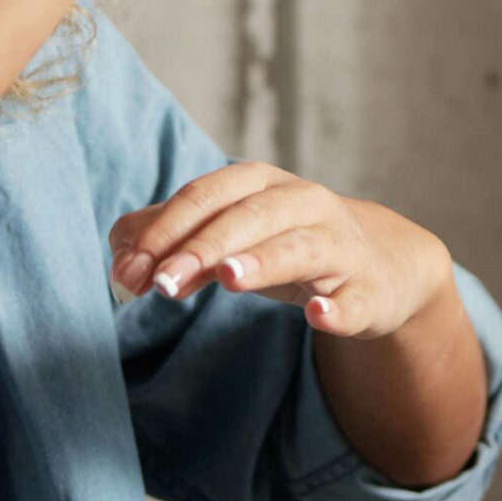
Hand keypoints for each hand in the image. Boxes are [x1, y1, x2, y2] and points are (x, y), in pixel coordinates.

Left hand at [106, 162, 451, 338]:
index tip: (131, 271)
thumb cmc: (285, 244)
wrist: (379, 266)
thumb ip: (169, 240)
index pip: (206, 196)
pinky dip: (337, 308)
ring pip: (300, 248)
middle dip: (201, 248)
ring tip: (229, 278)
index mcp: (260, 184)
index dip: (166, 230)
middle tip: (160, 284)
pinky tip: (318, 316)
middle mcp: (303, 203)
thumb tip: (122, 262)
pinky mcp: (367, 291)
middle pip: (247, 218)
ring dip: (264, 261)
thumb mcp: (228, 234)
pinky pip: (352, 300)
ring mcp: (339, 246)